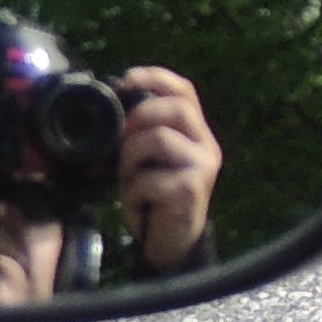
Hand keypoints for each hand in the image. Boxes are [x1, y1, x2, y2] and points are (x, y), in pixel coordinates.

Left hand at [115, 66, 222, 273]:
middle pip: (175, 108)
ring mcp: (202, 167)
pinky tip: (138, 203)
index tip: (126, 78)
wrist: (171, 243)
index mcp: (196, 132)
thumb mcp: (148, 160)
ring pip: (158, 139)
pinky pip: (150, 178)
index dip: (156, 77)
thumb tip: (115, 108)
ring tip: (129, 177)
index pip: (184, 91)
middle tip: (122, 139)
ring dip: (130, 159)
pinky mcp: (190, 191)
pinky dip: (133, 191)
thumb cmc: (154, 197)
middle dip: (140, 118)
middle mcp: (206, 145)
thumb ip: (142, 134)